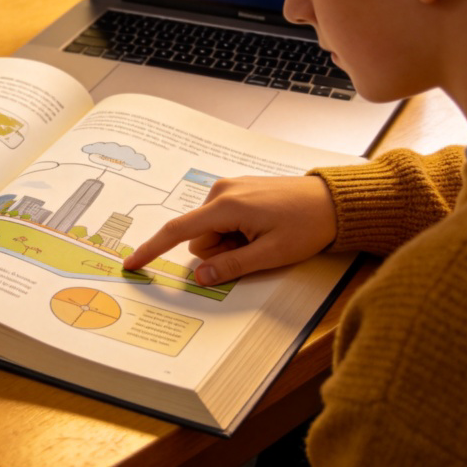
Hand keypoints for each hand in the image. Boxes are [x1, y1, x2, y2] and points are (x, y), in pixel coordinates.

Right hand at [123, 175, 336, 284]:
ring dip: (229, 243)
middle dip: (218, 252)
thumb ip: (230, 267)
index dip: (152, 250)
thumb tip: (198, 278)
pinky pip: (222, 219)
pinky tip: (262, 229)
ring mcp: (229, 189)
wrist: (334, 200)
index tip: (131, 264)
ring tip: (263, 238)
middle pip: (199, 237)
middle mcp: (221, 191)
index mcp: (225, 205)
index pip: (177, 231)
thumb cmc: (307, 224)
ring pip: (211, 231)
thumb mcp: (270, 254)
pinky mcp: (237, 191)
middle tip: (254, 250)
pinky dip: (236, 232)